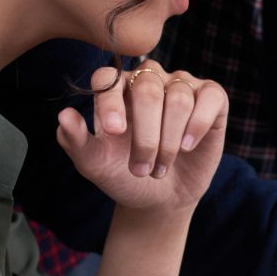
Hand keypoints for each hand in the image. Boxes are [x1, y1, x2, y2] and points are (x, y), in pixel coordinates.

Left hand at [55, 61, 226, 212]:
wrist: (162, 197)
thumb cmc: (126, 175)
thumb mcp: (95, 165)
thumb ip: (75, 141)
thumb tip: (64, 115)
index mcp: (116, 89)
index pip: (109, 78)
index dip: (111, 102)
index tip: (114, 133)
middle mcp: (149, 80)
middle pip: (148, 89)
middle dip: (146, 135)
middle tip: (142, 168)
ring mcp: (182, 87)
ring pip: (178, 98)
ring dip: (170, 140)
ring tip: (162, 166)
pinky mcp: (212, 100)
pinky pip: (211, 98)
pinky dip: (199, 124)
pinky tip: (188, 146)